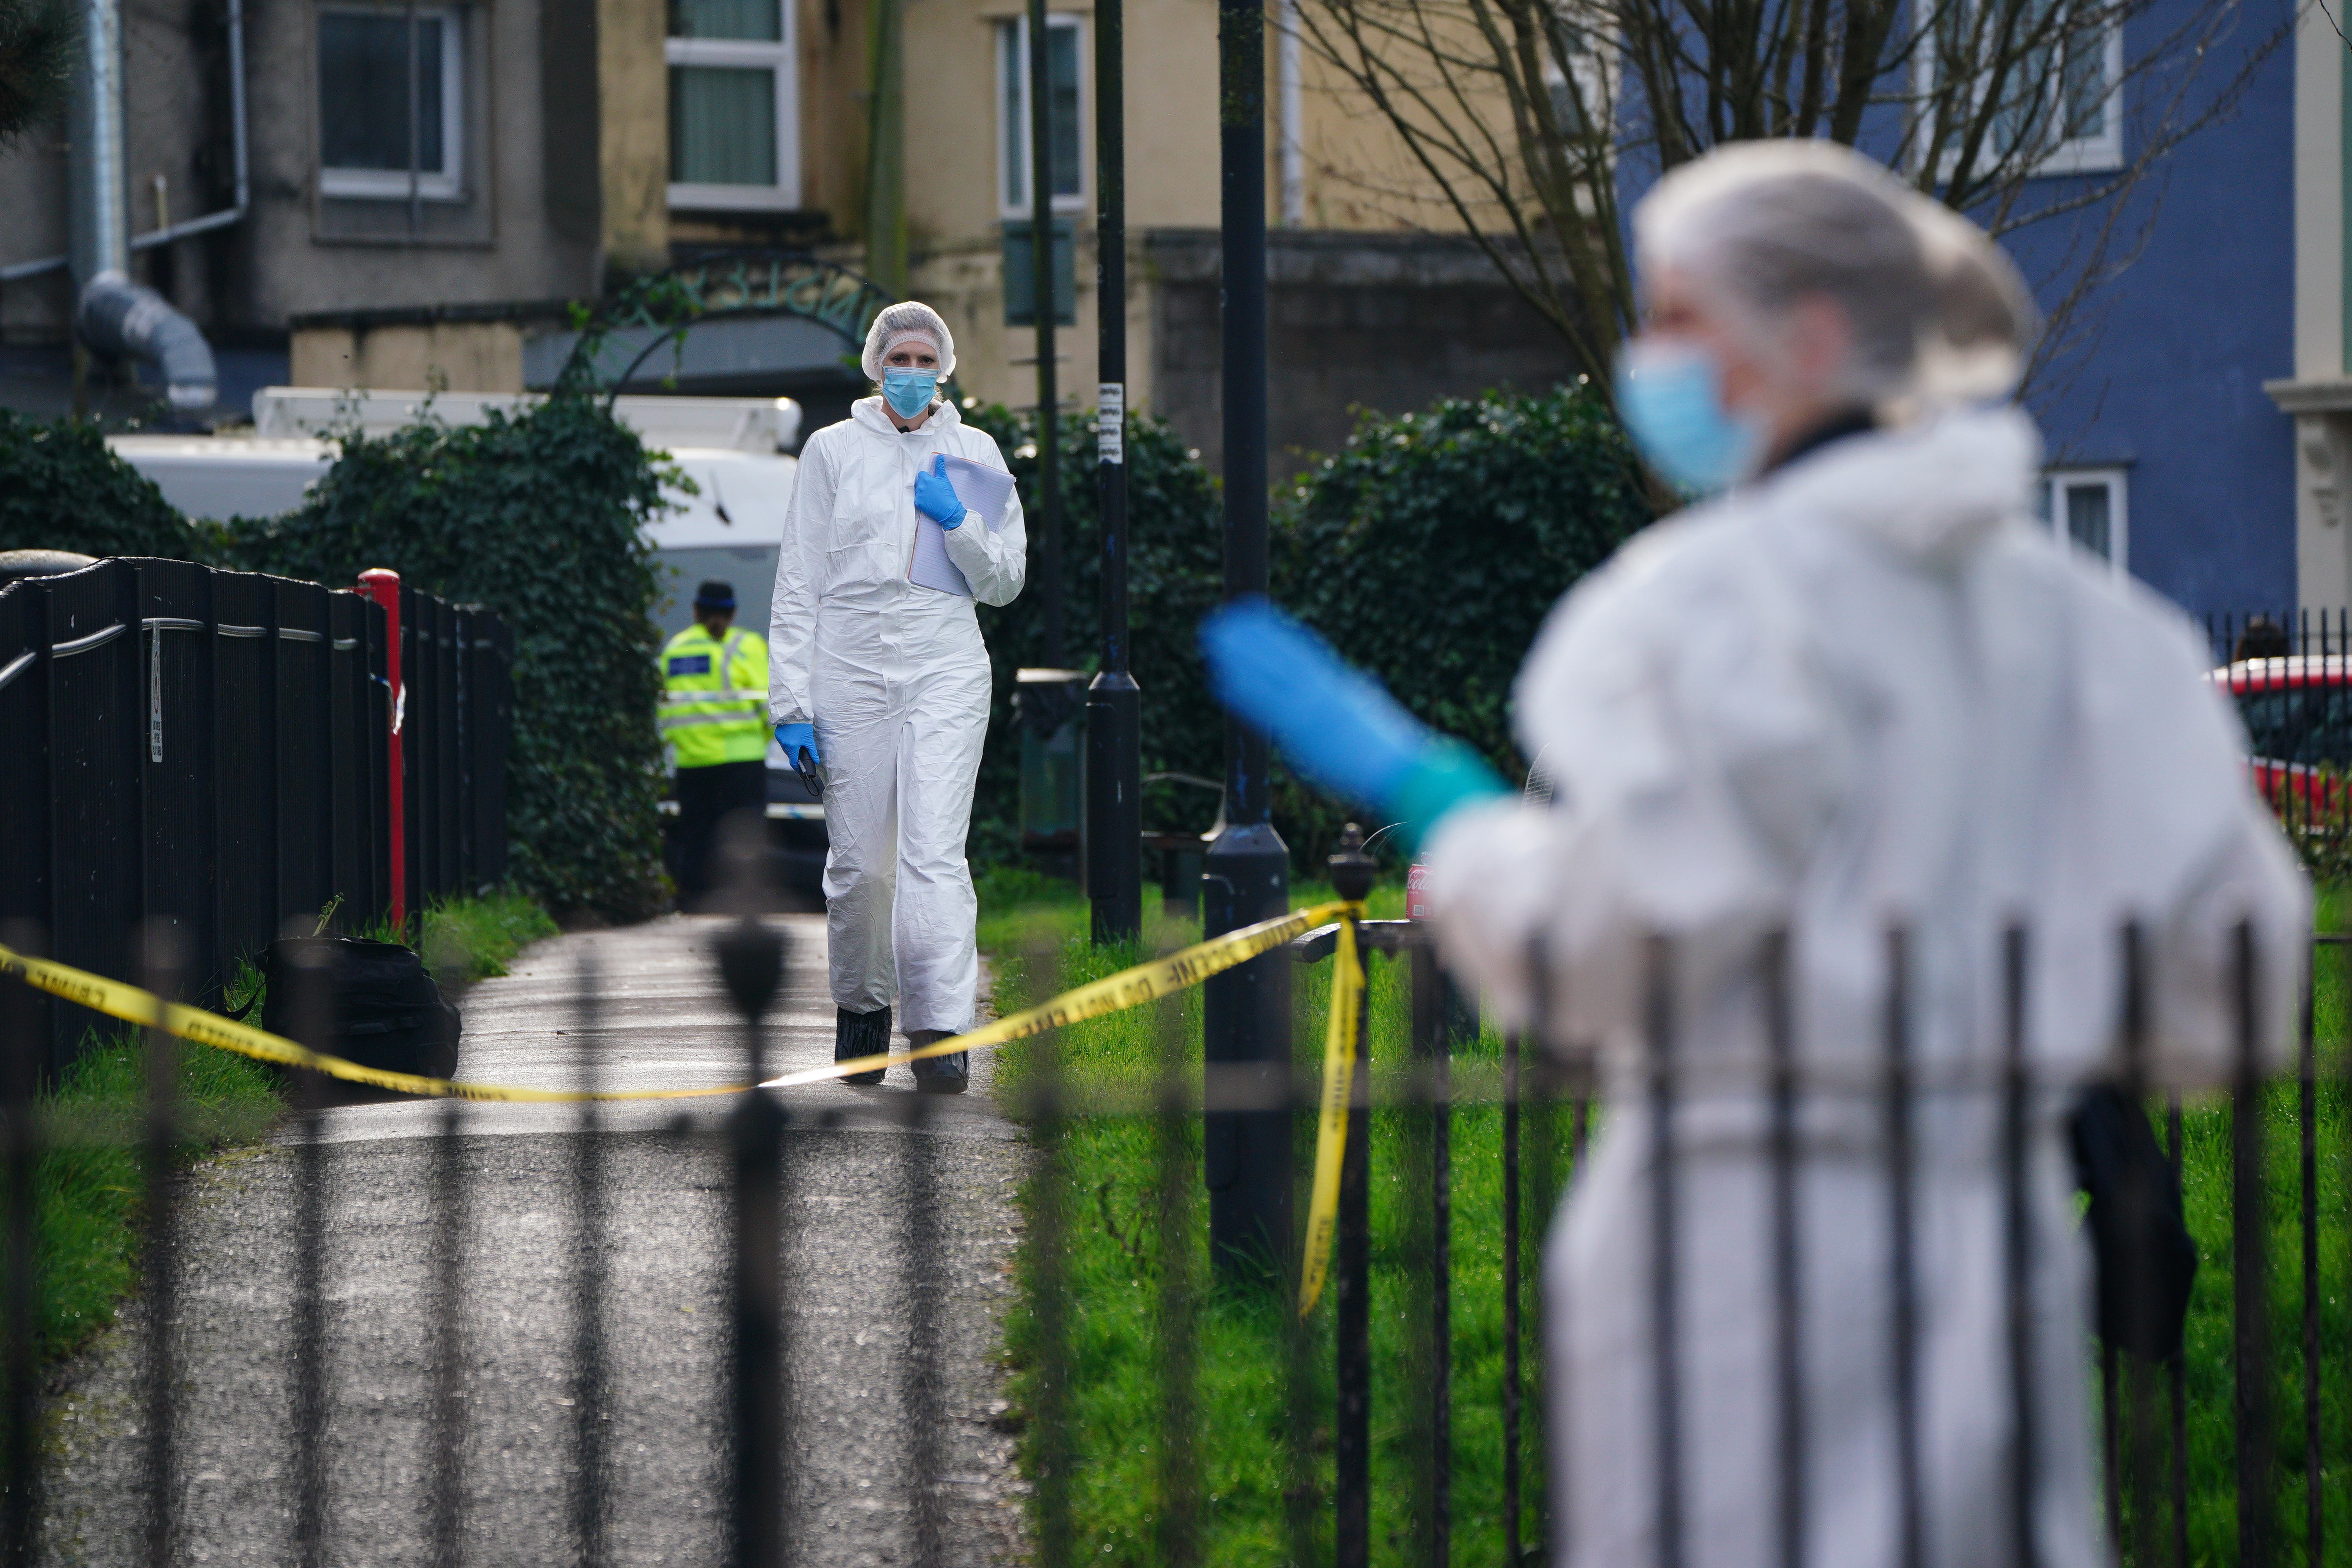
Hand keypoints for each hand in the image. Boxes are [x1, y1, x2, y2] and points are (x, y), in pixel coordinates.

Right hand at [774, 723, 818, 766]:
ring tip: (797, 745)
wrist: (794, 713)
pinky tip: (792, 738)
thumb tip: (816, 761)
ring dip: (791, 749)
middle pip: (789, 755)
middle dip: (795, 756)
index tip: (800, 770)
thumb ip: (812, 751)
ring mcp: (780, 739)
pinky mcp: (777, 734)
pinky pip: (782, 742)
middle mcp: (784, 745)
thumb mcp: (809, 739)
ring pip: (785, 748)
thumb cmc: (803, 725)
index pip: (793, 762)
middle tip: (801, 755)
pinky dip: (787, 742)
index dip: (797, 767)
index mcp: (792, 747)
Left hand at [913, 454, 966, 528]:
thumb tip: (940, 456)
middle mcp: (921, 486)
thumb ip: (940, 467)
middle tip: (932, 490)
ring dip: (922, 492)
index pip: (921, 474)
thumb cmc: (948, 494)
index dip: (926, 477)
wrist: (949, 510)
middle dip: (924, 485)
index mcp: (926, 479)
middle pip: (919, 482)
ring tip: (931, 496)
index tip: (931, 482)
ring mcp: (918, 495)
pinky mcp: (918, 503)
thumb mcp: (944, 479)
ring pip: (917, 491)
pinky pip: (917, 500)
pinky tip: (928, 502)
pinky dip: (922, 500)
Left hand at [1199, 598, 1504, 838]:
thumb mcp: (1375, 714)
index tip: (1259, 618)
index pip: (1305, 653)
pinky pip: (1265, 707)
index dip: (1279, 635)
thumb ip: (1361, 698)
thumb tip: (1363, 682)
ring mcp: (1311, 708)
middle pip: (1281, 657)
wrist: (1400, 770)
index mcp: (1341, 687)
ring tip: (1213, 636)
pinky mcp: (1301, 730)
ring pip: (1269, 673)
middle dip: (1254, 637)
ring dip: (1239, 654)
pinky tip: (1218, 676)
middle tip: (1225, 619)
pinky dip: (1242, 690)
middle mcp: (1324, 691)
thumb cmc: (1392, 753)